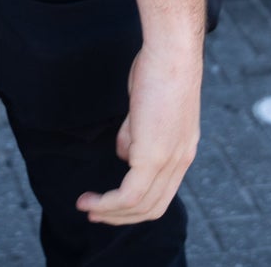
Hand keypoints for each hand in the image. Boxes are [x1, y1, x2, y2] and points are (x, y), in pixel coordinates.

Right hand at [76, 43, 201, 225]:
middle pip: (152, 208)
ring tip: (87, 208)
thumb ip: (136, 132)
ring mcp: (169, 161)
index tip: (110, 202)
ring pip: (140, 206)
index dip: (136, 204)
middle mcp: (180, 161)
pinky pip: (130, 195)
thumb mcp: (147, 106)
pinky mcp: (154, 157)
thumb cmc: (159, 67)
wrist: (172, 52)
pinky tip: (92, 200)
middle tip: (94, 214)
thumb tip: (125, 153)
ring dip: (111, 213)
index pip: (162, 192)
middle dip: (121, 217)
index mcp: (183, 150)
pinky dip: (108, 203)